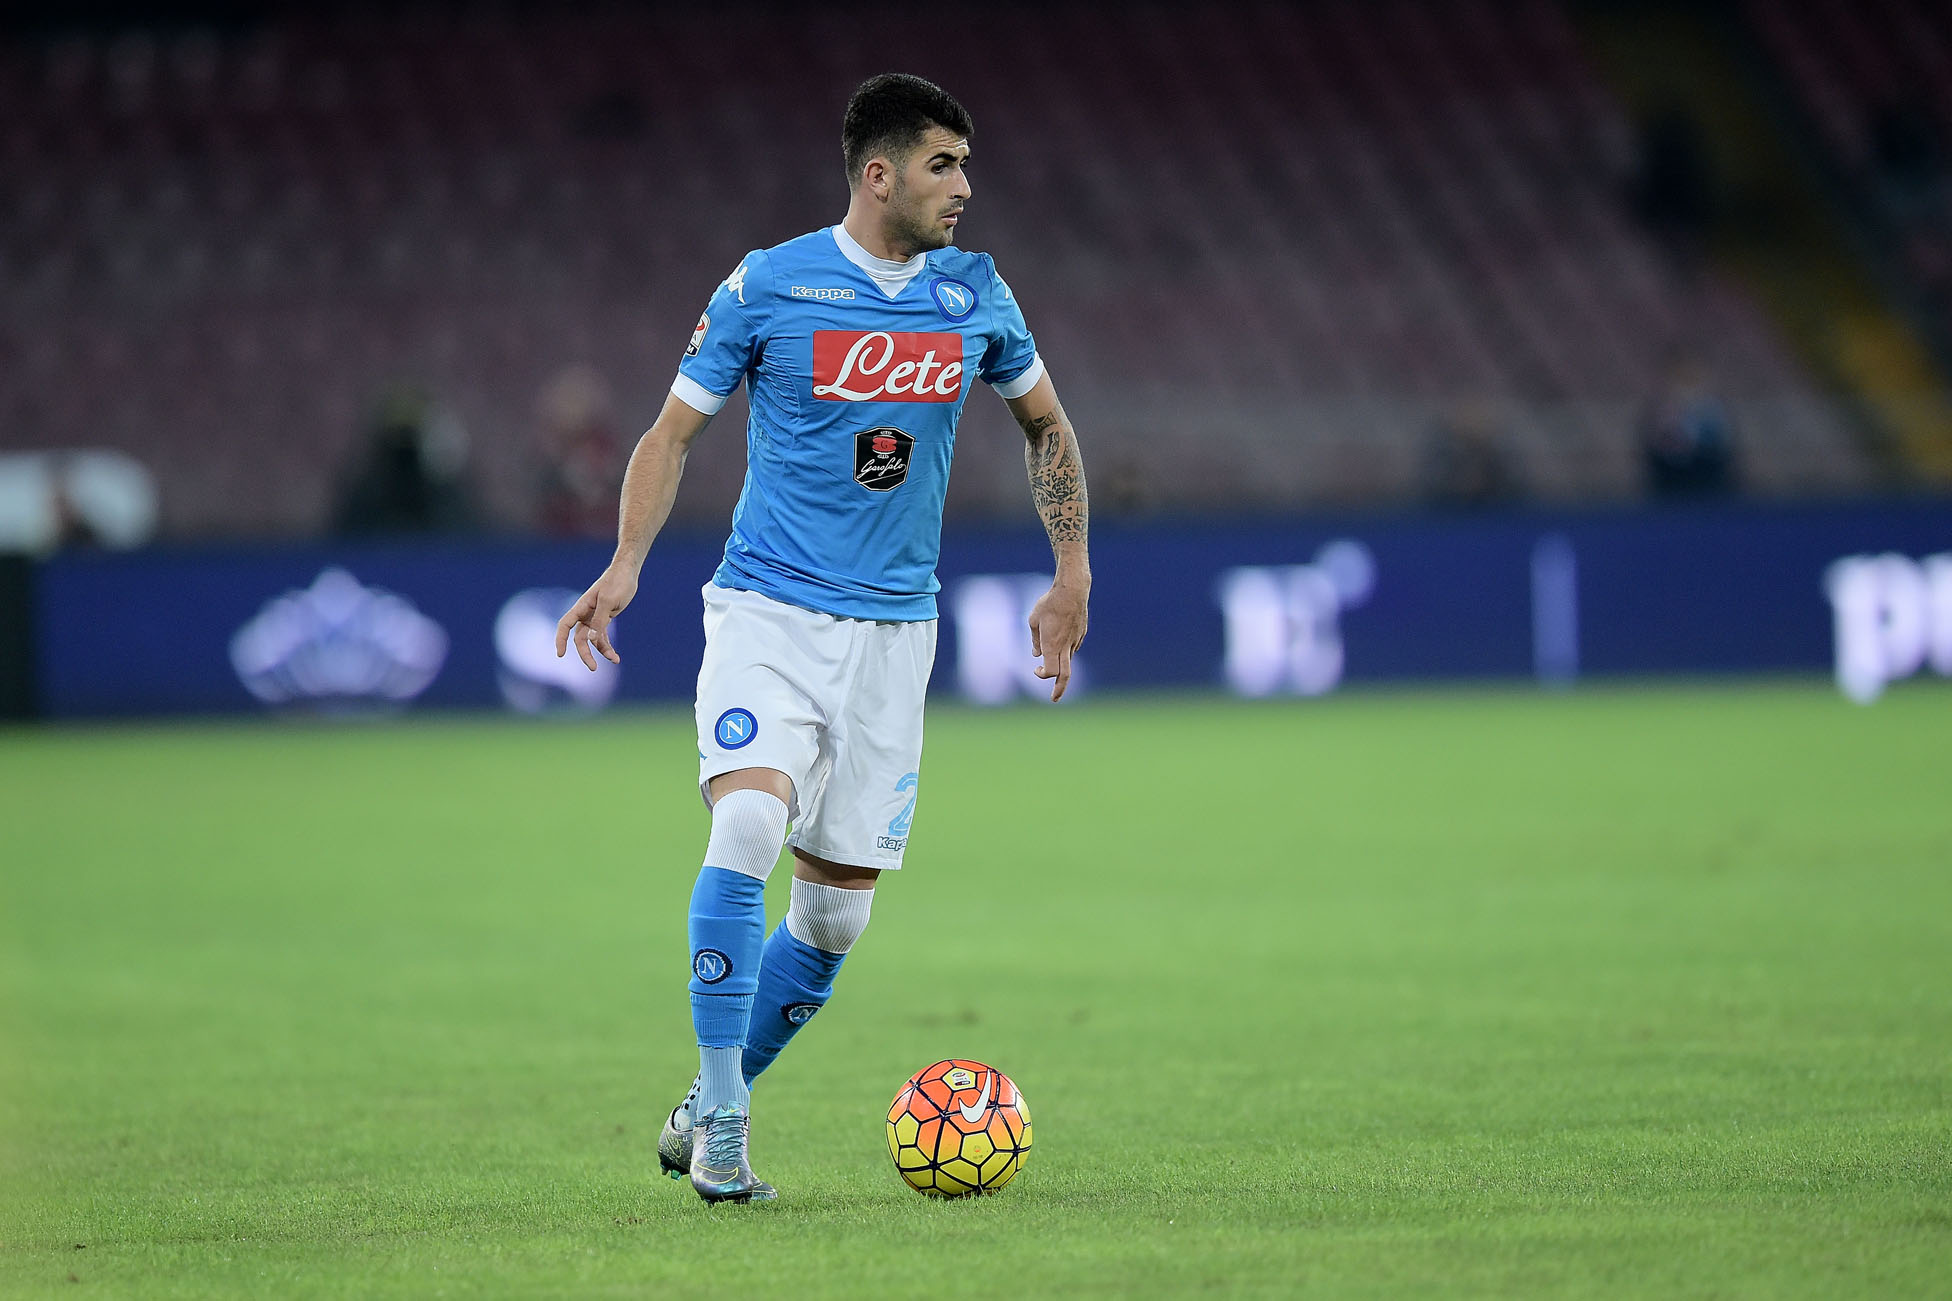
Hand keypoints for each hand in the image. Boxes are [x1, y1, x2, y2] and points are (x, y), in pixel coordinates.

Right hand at [555, 565, 638, 670]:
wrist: (627, 573)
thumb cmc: (617, 583)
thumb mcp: (609, 601)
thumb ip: (600, 620)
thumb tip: (591, 638)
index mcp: (582, 607)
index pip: (565, 625)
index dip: (560, 639)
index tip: (560, 654)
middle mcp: (585, 614)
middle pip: (579, 638)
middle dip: (585, 654)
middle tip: (593, 668)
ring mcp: (595, 617)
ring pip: (592, 640)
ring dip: (601, 651)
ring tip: (615, 660)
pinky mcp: (605, 619)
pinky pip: (602, 637)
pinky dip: (608, 646)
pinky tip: (615, 657)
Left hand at [1027, 576, 1088, 701]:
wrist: (1072, 590)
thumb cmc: (1049, 603)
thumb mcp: (1034, 620)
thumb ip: (1035, 640)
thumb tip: (1036, 655)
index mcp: (1052, 645)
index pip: (1051, 671)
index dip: (1043, 675)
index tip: (1037, 670)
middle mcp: (1066, 646)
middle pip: (1065, 675)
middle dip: (1059, 689)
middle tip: (1054, 699)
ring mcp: (1075, 640)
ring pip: (1068, 659)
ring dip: (1059, 663)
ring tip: (1050, 654)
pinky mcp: (1081, 634)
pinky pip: (1073, 647)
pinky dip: (1065, 649)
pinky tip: (1060, 636)